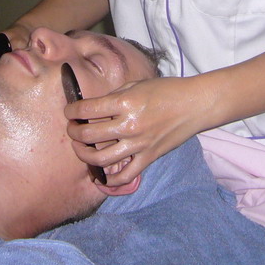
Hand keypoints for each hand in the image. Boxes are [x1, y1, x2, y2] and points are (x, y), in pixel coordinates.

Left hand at [64, 76, 203, 186]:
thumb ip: (114, 96)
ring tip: (81, 149)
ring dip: (85, 155)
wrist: (195, 104)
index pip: (87, 109)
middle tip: (72, 129)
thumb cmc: (167, 90)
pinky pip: (125, 175)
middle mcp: (129, 125)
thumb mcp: (137, 84)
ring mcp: (139, 144)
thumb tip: (94, 107)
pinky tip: (101, 175)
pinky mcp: (149, 157)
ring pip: (101, 159)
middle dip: (74, 132)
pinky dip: (110, 179)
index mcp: (125, 103)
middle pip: (89, 134)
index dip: (72, 111)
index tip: (69, 111)